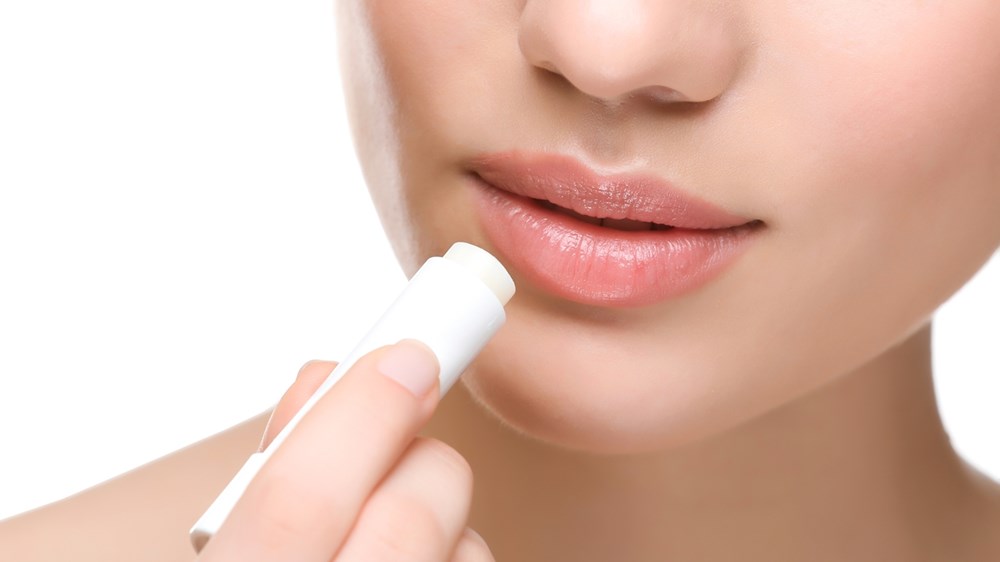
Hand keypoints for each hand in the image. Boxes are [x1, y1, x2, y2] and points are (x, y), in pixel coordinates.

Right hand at [195, 339, 494, 560]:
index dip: (358, 415)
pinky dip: (461, 558)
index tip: (407, 356)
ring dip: (444, 520)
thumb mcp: (238, 549)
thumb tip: (330, 376)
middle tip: (405, 440)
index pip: (295, 503)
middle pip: (407, 520)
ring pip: (466, 551)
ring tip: (392, 541)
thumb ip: (275, 473)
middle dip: (419, 458)